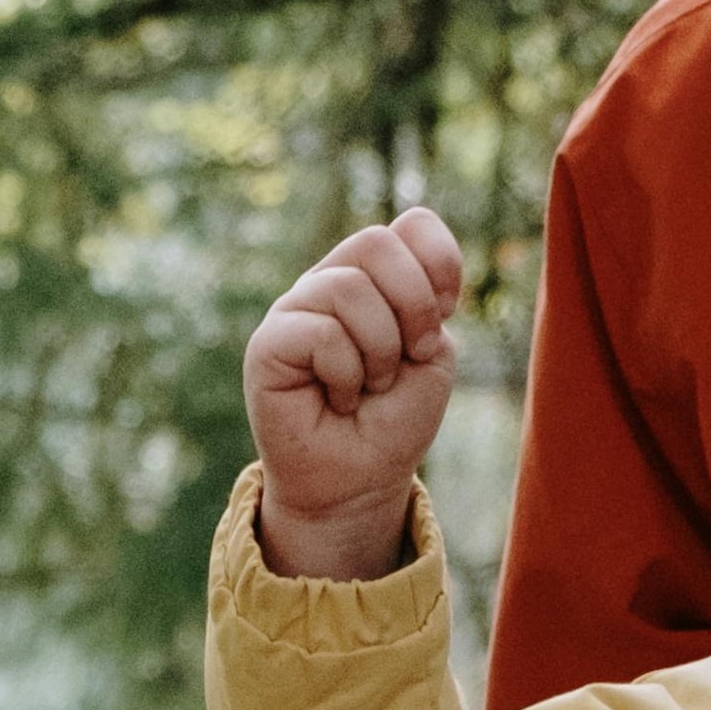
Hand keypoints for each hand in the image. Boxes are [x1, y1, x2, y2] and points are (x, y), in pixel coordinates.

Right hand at [244, 206, 464, 579]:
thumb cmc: (392, 421)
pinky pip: (321, 332)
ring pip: (349, 288)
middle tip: (409, 357)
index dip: (441, 265)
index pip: (411, 226)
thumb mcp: (431, 355)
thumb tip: (397, 259)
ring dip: (378, 351)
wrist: (359, 483)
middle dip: (413, 307)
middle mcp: (330, 282)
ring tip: (368, 387)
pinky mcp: (268, 343)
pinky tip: (338, 400)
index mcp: (374, 278)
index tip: (443, 320)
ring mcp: (296, 309)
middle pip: (378, 242)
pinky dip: (345, 374)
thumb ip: (426, 298)